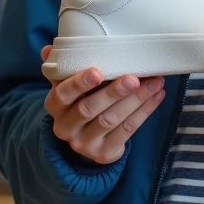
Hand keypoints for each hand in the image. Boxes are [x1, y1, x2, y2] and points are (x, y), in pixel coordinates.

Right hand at [41, 45, 165, 164]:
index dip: (78, 83)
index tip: (97, 71)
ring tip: (155, 82)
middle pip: (89, 109)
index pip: (62, 95)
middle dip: (113, 92)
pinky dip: (144, 111)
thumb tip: (47, 49)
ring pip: (111, 120)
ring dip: (135, 100)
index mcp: (54, 106)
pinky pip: (126, 131)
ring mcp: (84, 143)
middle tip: (133, 78)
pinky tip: (157, 95)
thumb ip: (62, 68)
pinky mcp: (103, 154)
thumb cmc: (79, 101)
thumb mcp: (67, 86)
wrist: (86, 140)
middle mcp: (66, 127)